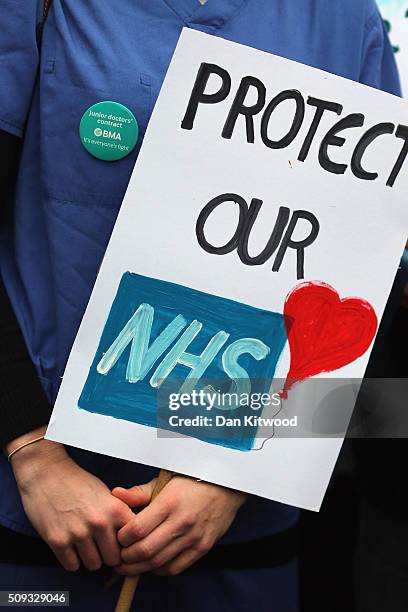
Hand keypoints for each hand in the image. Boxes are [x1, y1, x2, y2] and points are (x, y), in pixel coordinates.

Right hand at [8, 427, 134, 571]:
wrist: (46, 473)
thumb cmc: (77, 482)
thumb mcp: (107, 494)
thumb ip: (119, 516)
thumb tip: (130, 538)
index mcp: (115, 509)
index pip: (132, 542)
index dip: (127, 545)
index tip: (121, 545)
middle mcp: (99, 522)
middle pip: (113, 559)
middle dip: (107, 555)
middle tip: (101, 547)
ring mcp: (78, 533)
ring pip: (93, 565)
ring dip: (89, 558)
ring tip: (85, 544)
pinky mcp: (58, 541)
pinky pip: (72, 566)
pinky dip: (72, 560)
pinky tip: (71, 546)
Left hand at [112, 475, 246, 575]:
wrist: (227, 486)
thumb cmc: (193, 480)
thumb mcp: (166, 480)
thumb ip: (140, 492)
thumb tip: (116, 494)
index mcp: (170, 502)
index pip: (137, 529)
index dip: (122, 537)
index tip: (119, 537)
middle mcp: (181, 521)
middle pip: (145, 550)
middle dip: (126, 558)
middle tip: (119, 557)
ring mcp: (193, 536)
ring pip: (159, 562)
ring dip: (139, 568)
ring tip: (130, 565)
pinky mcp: (202, 547)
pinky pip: (176, 567)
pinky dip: (160, 570)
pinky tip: (152, 564)